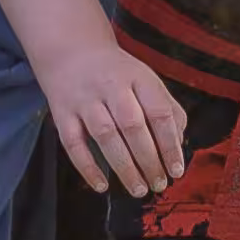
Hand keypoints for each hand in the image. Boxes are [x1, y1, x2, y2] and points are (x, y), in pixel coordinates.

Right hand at [38, 34, 188, 196]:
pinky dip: (87, 167)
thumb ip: (166, 108)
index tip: (177, 170)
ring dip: (124, 167)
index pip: (159, 113)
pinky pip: (73, 143)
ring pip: (105, 136)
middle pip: (133, 126)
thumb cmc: (117, 74)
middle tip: (159, 184)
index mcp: (139, 78)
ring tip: (139, 189)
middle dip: (149, 160)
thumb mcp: (146, 80)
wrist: (71, 50)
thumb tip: (178, 144)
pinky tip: (102, 186)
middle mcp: (111, 86)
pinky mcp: (62, 112)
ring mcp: (85, 99)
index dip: (170, 144)